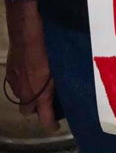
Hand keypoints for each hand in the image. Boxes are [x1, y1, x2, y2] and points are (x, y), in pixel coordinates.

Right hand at [5, 0, 58, 132]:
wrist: (26, 28)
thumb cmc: (48, 45)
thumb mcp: (59, 64)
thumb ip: (60, 80)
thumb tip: (69, 85)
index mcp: (40, 92)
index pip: (44, 118)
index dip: (50, 124)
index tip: (55, 125)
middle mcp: (25, 91)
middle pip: (28, 111)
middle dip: (36, 108)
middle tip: (46, 99)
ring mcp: (15, 82)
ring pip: (21, 96)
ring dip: (29, 93)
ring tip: (39, 81)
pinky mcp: (9, 72)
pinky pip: (16, 84)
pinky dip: (22, 82)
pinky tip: (30, 70)